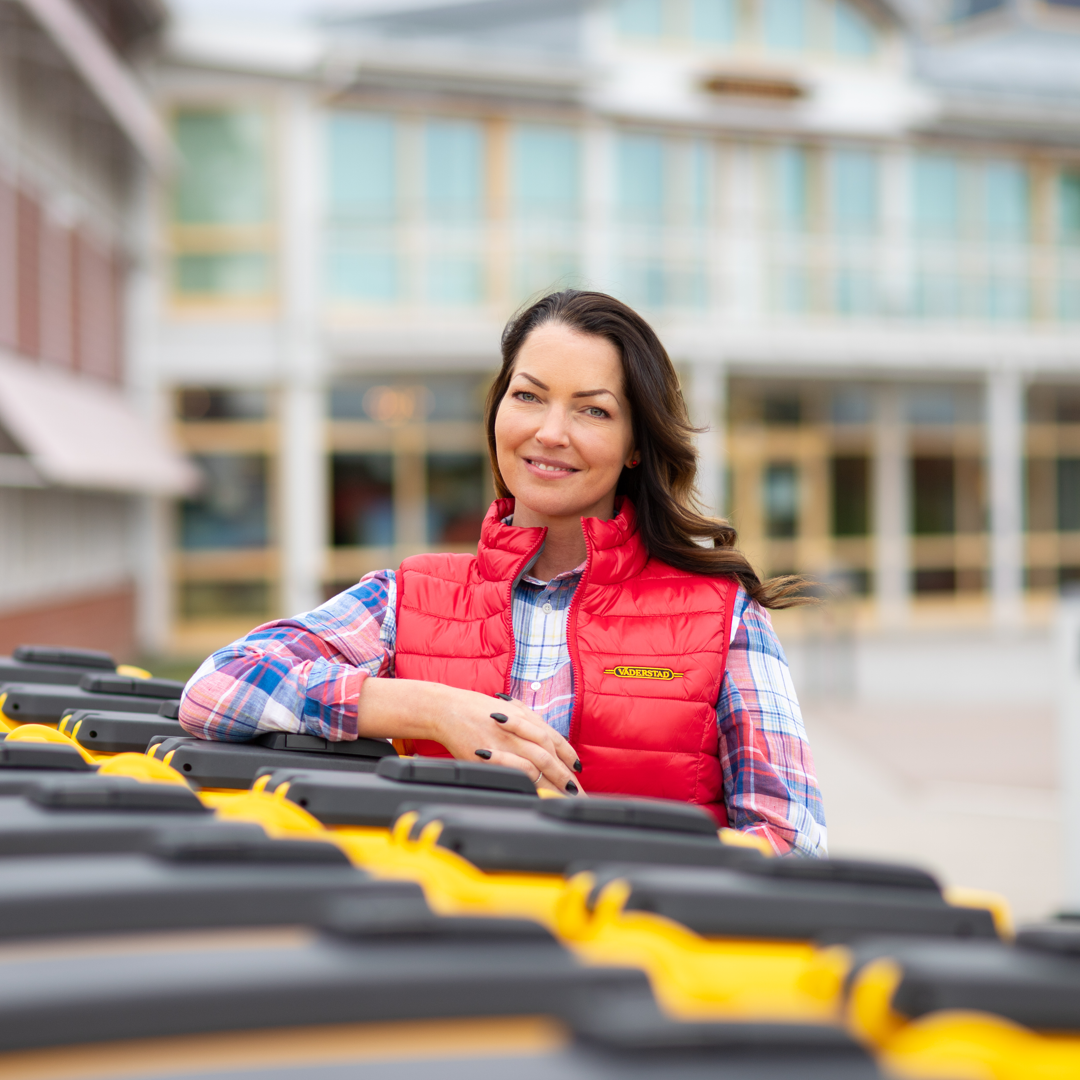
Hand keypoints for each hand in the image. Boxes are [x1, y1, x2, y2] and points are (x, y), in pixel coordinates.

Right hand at [429, 687, 583, 795]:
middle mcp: (520, 727)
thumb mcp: (505, 709)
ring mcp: (507, 741)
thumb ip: (525, 721)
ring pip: (539, 762)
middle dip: (565, 773)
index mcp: (525, 717)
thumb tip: (543, 736)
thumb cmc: (475, 709)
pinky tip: (538, 790)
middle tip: (576, 789)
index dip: (568, 754)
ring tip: (563, 793)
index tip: (577, 769)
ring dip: (554, 779)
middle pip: (550, 752)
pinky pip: (518, 769)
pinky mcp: (492, 755)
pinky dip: (531, 780)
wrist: (448, 708)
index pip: (554, 738)